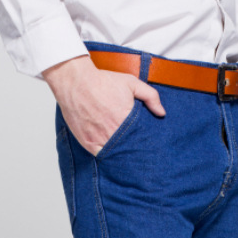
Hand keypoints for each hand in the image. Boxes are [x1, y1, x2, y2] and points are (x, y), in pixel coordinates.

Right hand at [43, 56, 164, 155]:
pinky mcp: (87, 142)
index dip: (145, 144)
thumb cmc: (103, 82)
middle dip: (134, 151)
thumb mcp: (131, 83)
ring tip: (127, 155)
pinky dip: (106, 155)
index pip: (142, 140)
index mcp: (126, 120)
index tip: (149, 145)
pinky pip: (100, 155)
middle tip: (139, 153)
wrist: (75, 82)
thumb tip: (161, 113)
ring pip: (115, 155)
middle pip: (129, 150)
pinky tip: (112, 153)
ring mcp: (99, 139)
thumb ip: (150, 96)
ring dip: (121, 155)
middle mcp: (113, 133)